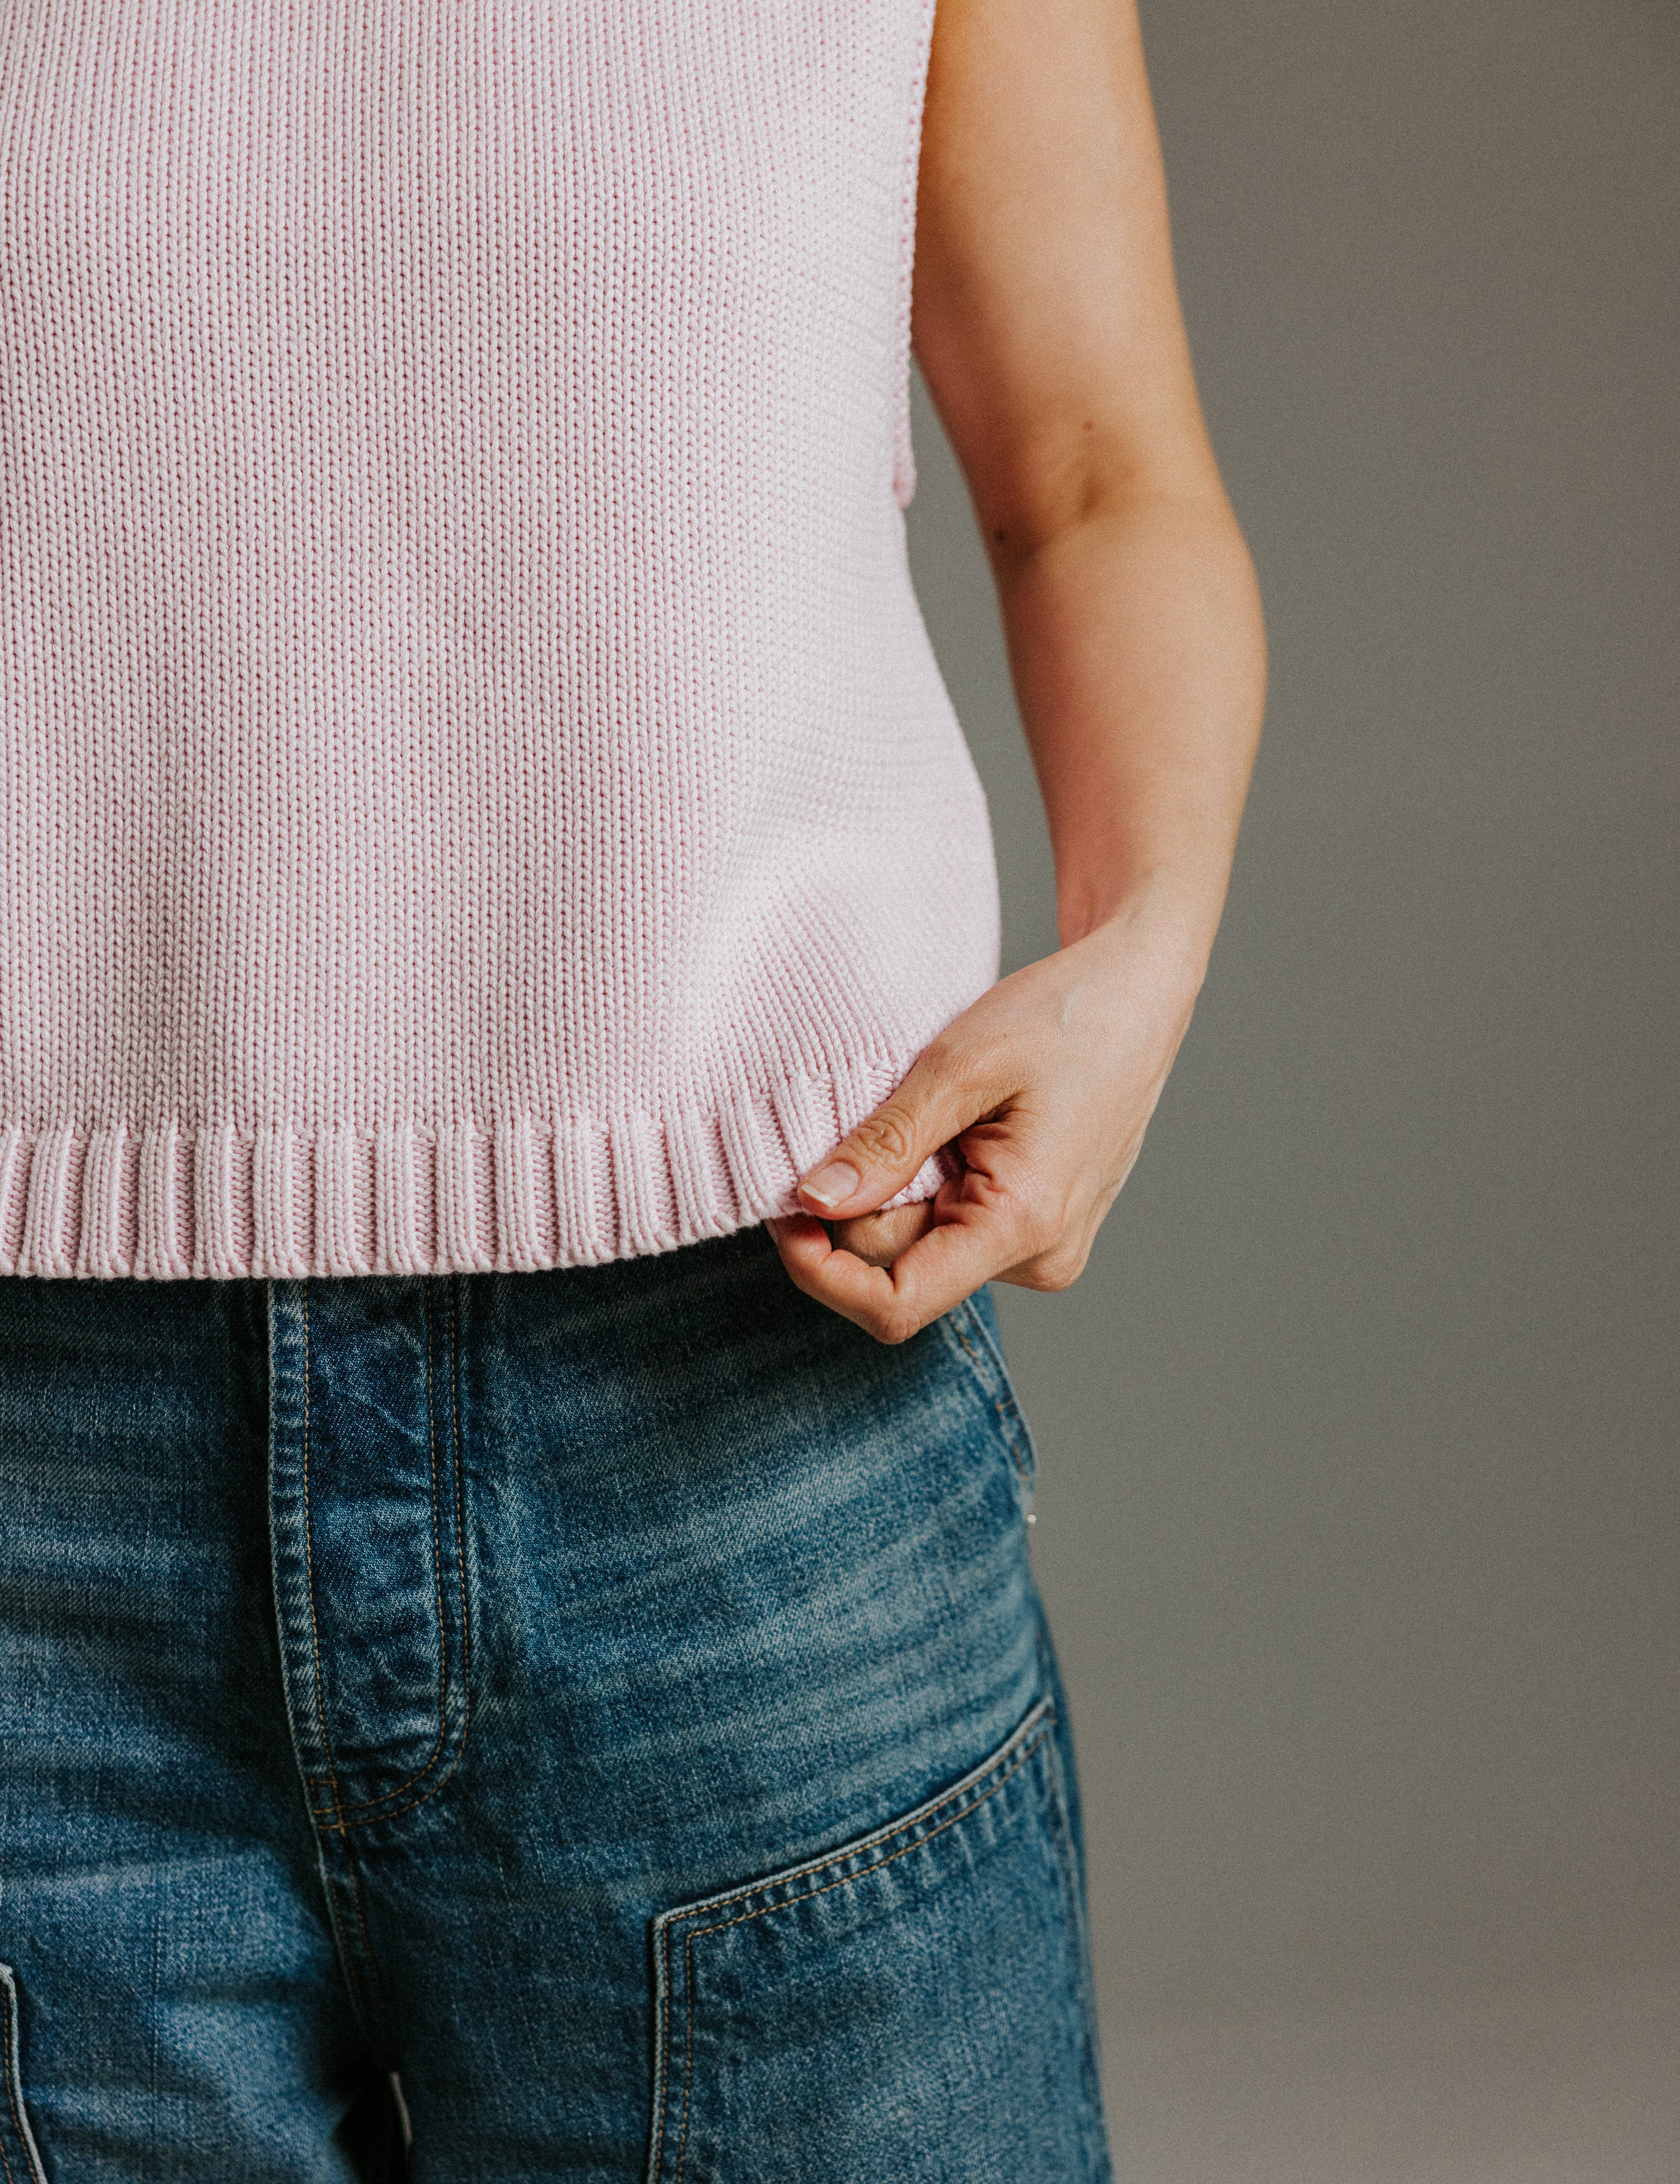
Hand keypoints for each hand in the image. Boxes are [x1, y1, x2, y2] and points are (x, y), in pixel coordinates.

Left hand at [767, 898, 1204, 1343]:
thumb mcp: (959, 1066)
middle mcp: (1039, 1258)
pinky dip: (924, 1183)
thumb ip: (885, 1144)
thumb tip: (814, 1203)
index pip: (897, 1306)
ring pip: (921, 1245)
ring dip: (894, 1189)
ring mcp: (1041, 1248)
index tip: (785, 1212)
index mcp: (1025, 1225)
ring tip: (922, 1113)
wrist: (1138, 995)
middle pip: (900, 1265)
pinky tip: (946, 1129)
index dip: (824, 1275)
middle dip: (857, 1205)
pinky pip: (951, 1225)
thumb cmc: (1066, 1017)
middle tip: (850, 1120)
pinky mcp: (1035, 1229)